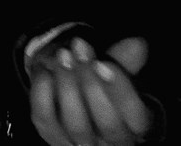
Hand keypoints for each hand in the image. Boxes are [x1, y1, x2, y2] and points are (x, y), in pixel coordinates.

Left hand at [29, 35, 152, 145]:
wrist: (72, 97)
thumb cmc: (101, 85)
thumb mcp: (115, 73)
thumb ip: (124, 60)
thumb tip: (137, 44)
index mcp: (135, 126)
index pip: (136, 117)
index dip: (120, 91)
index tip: (103, 62)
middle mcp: (112, 141)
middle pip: (108, 124)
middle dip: (92, 85)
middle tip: (80, 52)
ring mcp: (81, 142)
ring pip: (76, 125)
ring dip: (67, 86)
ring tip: (63, 55)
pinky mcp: (52, 135)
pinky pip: (45, 118)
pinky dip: (43, 92)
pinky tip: (45, 70)